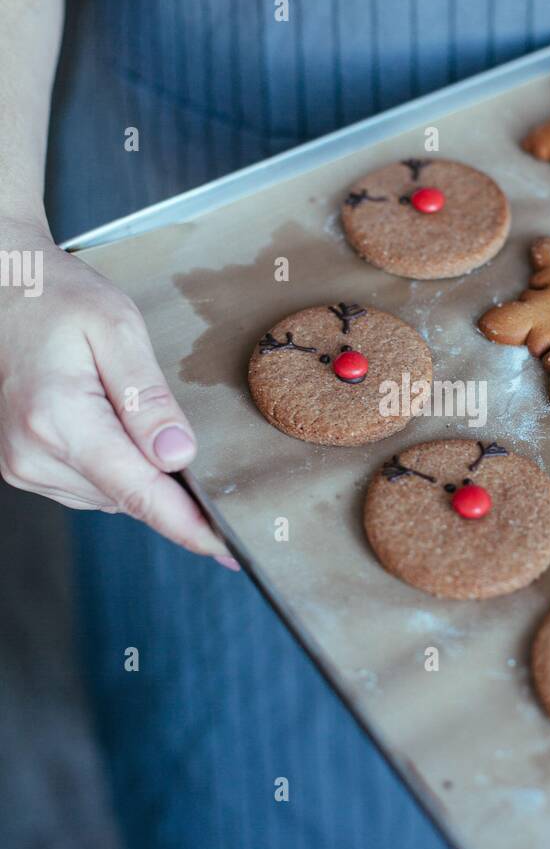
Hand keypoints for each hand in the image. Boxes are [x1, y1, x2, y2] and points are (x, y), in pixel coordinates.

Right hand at [0, 232, 236, 565]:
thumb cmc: (57, 298)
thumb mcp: (116, 328)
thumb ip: (146, 397)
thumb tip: (177, 455)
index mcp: (59, 420)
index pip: (139, 493)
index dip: (189, 526)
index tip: (229, 550)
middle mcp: (33, 455)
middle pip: (128, 497)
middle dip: (170, 485)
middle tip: (185, 438)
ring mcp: (22, 466)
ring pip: (110, 496)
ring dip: (137, 471)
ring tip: (125, 408)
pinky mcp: (21, 467)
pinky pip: (89, 485)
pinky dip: (113, 466)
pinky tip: (108, 423)